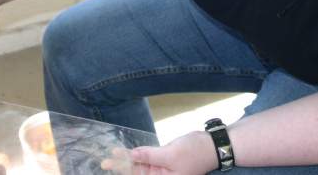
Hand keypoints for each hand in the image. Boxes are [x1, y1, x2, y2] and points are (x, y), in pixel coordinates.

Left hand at [101, 131, 217, 174]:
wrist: (213, 146)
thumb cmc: (195, 152)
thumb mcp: (171, 154)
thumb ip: (150, 155)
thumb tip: (132, 154)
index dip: (124, 171)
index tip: (109, 166)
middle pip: (138, 173)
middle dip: (122, 167)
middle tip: (104, 162)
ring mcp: (163, 169)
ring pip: (141, 165)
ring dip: (127, 160)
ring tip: (111, 156)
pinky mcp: (164, 160)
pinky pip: (148, 158)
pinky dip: (138, 155)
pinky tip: (127, 153)